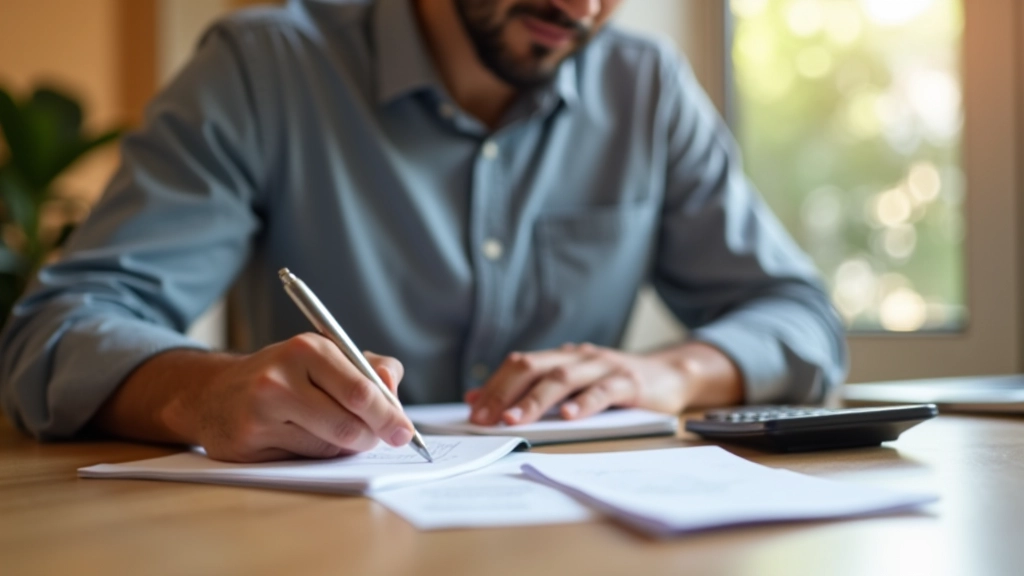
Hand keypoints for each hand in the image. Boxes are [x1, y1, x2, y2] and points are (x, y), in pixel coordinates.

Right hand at [95, 334, 416, 462]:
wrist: (215, 393)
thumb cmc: (287, 375)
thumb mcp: (327, 356)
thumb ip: (370, 368)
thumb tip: (393, 388)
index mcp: (308, 348)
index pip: (361, 391)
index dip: (388, 416)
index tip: (405, 433)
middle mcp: (280, 376)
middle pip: (348, 425)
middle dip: (370, 437)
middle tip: (377, 439)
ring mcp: (260, 411)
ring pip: (328, 447)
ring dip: (342, 447)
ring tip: (329, 429)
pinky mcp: (246, 442)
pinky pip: (302, 460)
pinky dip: (313, 455)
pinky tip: (298, 438)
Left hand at [464, 343, 690, 425]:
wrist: (669, 375)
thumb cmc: (614, 384)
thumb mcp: (572, 385)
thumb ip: (531, 389)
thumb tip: (478, 399)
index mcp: (560, 358)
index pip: (519, 366)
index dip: (494, 387)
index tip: (474, 412)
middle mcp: (577, 357)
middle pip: (533, 368)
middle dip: (505, 393)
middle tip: (486, 419)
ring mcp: (603, 367)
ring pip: (562, 380)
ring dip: (535, 400)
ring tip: (514, 420)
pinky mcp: (628, 382)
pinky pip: (602, 392)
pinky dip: (583, 404)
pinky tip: (569, 417)